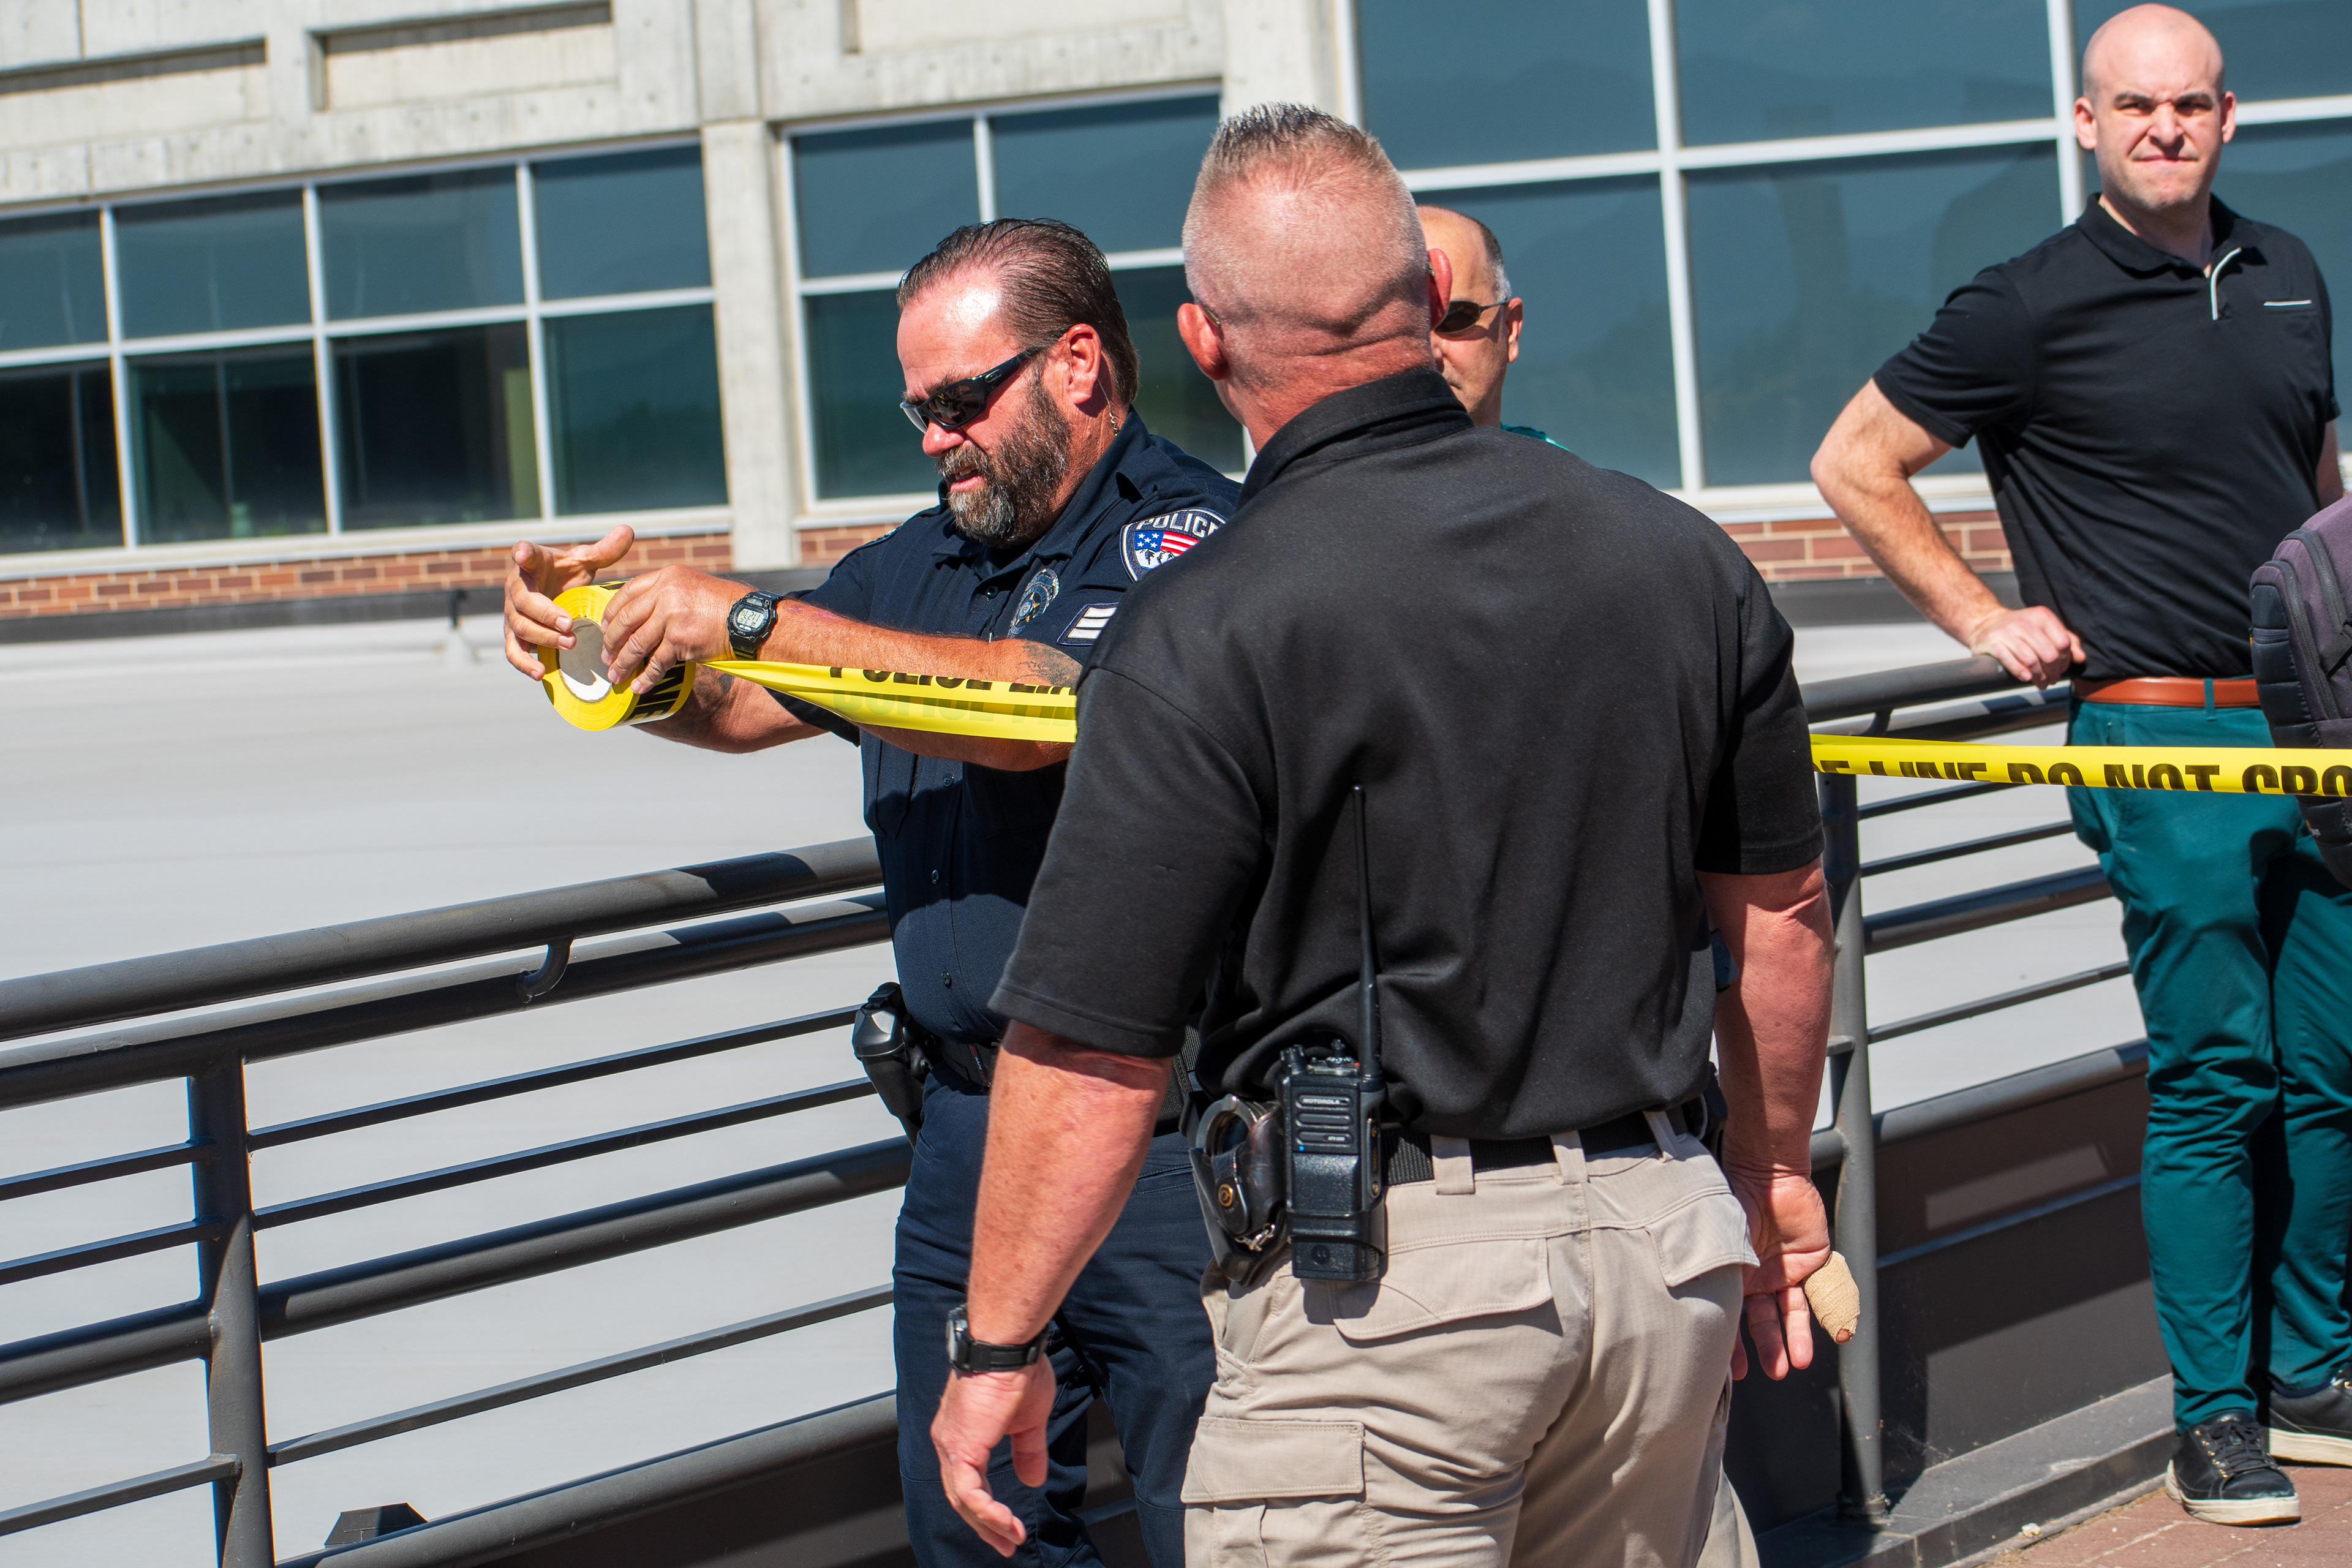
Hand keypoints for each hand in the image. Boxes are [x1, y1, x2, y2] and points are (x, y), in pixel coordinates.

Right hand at [502, 525, 633, 678]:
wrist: (553, 592)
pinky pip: (513, 651)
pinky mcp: (514, 634)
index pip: (525, 554)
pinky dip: (524, 663)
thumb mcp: (585, 561)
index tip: (522, 553)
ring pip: (519, 626)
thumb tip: (629, 530)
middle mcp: (517, 587)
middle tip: (569, 624)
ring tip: (569, 644)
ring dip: (543, 637)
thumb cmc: (567, 573)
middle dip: (546, 613)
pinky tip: (541, 673)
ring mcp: (513, 612)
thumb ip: (605, 550)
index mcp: (532, 563)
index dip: (523, 554)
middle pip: (523, 601)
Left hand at [597, 566, 749, 694]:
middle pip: (626, 619)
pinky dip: (647, 678)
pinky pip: (656, 663)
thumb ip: (667, 594)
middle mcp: (666, 592)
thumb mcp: (692, 586)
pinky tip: (639, 687)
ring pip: (636, 644)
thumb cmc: (725, 605)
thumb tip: (641, 614)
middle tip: (605, 656)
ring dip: (623, 663)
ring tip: (615, 676)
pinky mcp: (680, 639)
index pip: (627, 593)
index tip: (605, 628)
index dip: (612, 613)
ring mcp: (672, 616)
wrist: (750, 620)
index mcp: (667, 577)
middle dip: (611, 642)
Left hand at [933, 1360, 1055, 1556]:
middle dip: (984, 1525)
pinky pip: (969, 1494)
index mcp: (963, 1431)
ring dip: (988, 1524)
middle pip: (960, 1496)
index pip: (966, 1480)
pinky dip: (989, 1513)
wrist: (1008, 1347)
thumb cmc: (1017, 1369)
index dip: (985, 1507)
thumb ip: (1028, 1451)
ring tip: (1010, 1539)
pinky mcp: (961, 1447)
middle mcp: (949, 1439)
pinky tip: (1007, 1524)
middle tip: (1005, 1544)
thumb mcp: (1029, 1419)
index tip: (1004, 1526)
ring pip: (962, 1499)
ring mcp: (951, 1444)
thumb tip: (1033, 1479)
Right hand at [1725, 1166, 1837, 1380]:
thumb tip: (1698, 1312)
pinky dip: (1828, 1315)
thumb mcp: (1718, 1244)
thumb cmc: (1733, 1201)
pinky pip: (1821, 1294)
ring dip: (1794, 1338)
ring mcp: (1784, 1271)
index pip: (1730, 1317)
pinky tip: (1837, 1334)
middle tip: (1772, 1371)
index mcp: (1730, 1275)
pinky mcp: (1812, 1262)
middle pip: (1762, 1320)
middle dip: (1767, 1347)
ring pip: (1790, 1313)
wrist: (1767, 1172)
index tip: (1734, 1372)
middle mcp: (1757, 1277)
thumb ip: (1716, 1275)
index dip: (1730, 1346)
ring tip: (1796, 1362)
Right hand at [1964, 605, 2082, 687]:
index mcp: (2042, 616)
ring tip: (2040, 683)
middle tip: (2051, 680)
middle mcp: (2025, 622)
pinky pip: (2009, 660)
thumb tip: (2080, 658)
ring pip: (2031, 660)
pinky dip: (2020, 672)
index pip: (2063, 643)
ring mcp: (2007, 631)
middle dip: (2053, 672)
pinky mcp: (1992, 641)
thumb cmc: (2019, 629)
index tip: (2061, 669)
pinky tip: (2025, 678)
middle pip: (2049, 654)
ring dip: (2038, 676)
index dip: (2065, 661)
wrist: (1986, 623)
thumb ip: (2066, 640)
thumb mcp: (2044, 629)